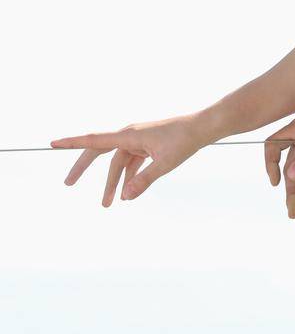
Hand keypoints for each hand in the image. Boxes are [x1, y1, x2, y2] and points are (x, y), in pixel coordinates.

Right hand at [50, 113, 207, 204]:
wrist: (202, 128)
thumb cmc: (184, 141)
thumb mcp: (164, 163)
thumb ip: (144, 180)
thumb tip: (125, 197)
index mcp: (129, 135)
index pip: (95, 140)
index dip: (72, 143)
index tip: (53, 143)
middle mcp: (130, 135)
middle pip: (99, 151)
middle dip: (83, 168)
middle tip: (67, 184)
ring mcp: (138, 141)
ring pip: (117, 163)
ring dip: (112, 183)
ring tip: (106, 206)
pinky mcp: (146, 146)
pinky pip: (130, 163)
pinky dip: (127, 178)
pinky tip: (125, 195)